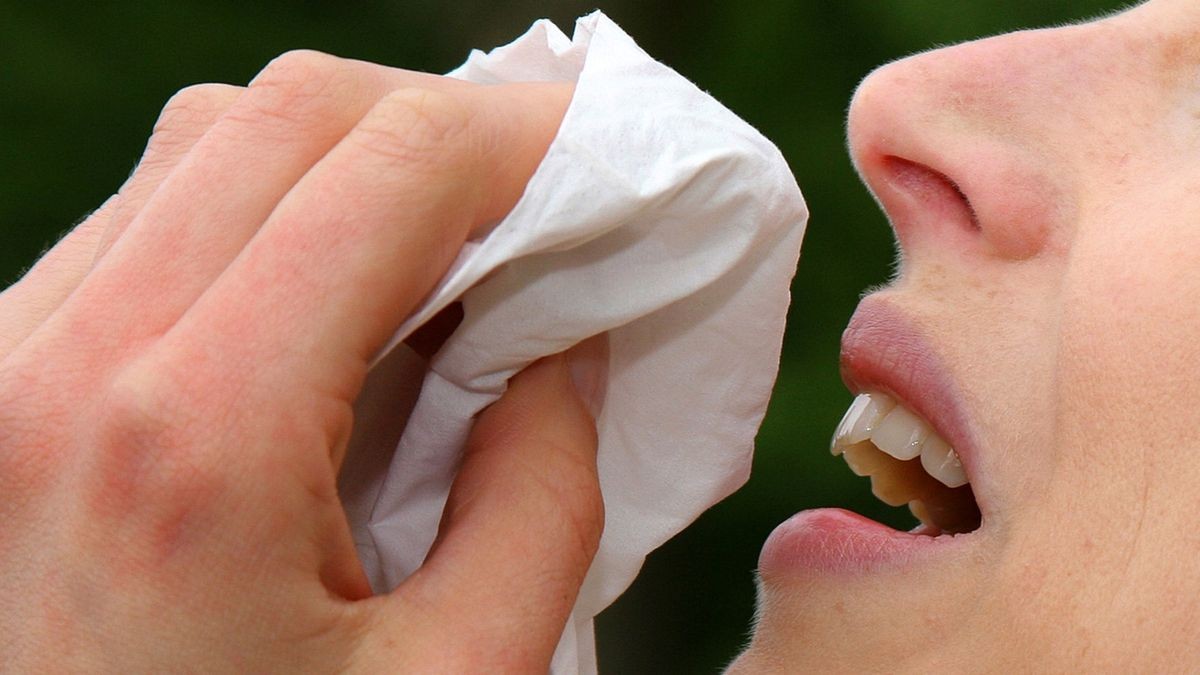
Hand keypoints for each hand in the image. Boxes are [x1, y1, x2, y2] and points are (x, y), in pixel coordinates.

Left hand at [0, 51, 600, 671]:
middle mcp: (64, 368)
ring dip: (355, 161)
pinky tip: (343, 292)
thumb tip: (562, 350)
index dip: (527, 133)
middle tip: (546, 193)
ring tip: (452, 241)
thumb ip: (543, 495)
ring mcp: (6, 368)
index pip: (388, 164)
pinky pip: (150, 221)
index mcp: (195, 441)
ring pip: (208, 145)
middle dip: (447, 127)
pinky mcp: (0, 385)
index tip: (610, 159)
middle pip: (289, 115)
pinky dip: (272, 213)